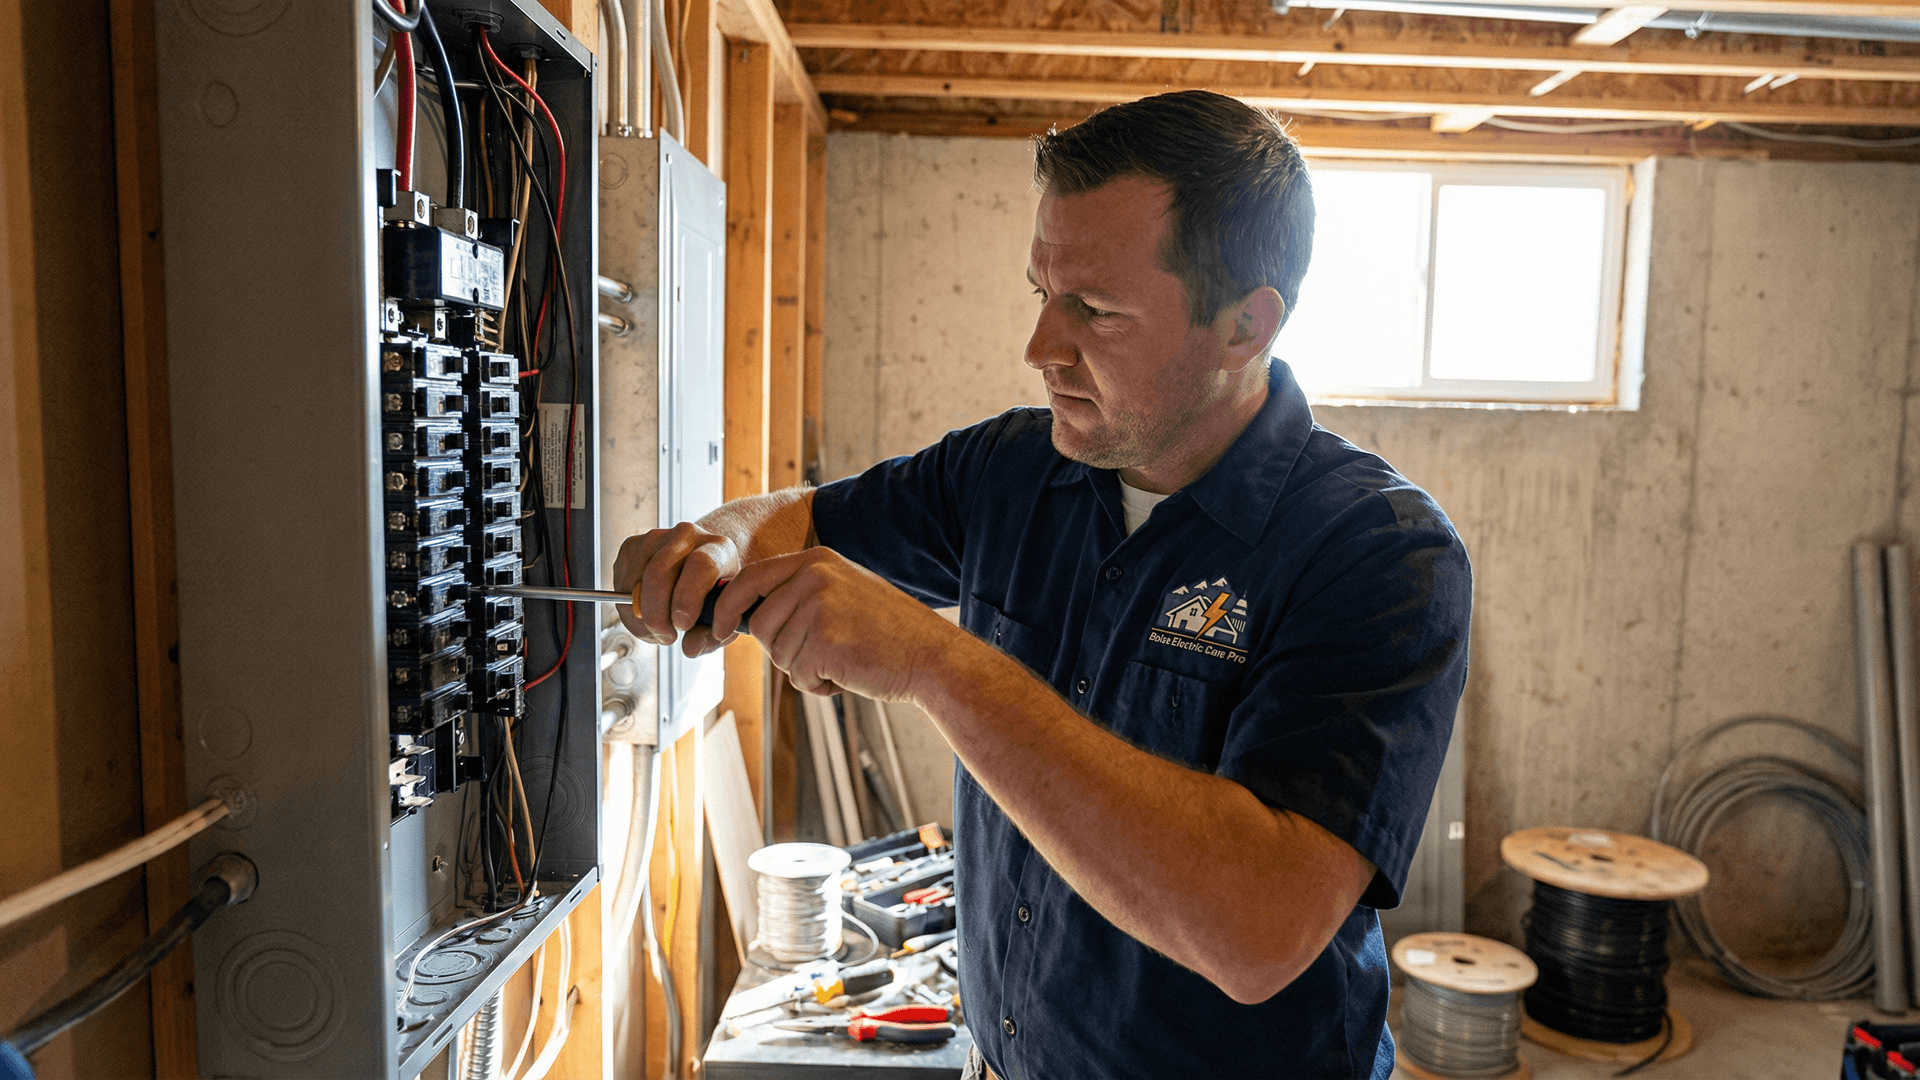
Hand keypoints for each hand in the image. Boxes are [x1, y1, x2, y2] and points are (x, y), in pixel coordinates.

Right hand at [611, 522, 741, 654]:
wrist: (701, 564)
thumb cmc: (714, 593)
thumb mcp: (722, 616)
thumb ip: (711, 636)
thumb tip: (689, 648)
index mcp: (719, 548)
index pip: (701, 566)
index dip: (687, 598)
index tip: (682, 625)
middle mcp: (687, 535)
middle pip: (658, 573)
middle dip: (656, 615)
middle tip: (666, 636)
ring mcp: (656, 537)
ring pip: (634, 583)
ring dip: (639, 618)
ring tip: (657, 630)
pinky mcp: (631, 545)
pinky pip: (619, 585)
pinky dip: (627, 609)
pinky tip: (646, 614)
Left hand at [711, 547, 960, 701]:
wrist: (930, 655)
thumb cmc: (887, 631)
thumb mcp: (842, 592)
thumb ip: (799, 592)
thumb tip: (743, 612)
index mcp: (816, 559)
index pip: (749, 578)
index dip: (729, 607)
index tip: (719, 628)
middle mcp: (813, 577)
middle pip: (759, 623)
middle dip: (780, 648)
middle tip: (819, 652)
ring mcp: (818, 607)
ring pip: (777, 654)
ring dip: (802, 668)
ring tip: (840, 660)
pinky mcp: (823, 641)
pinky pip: (796, 675)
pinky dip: (817, 684)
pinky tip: (846, 673)